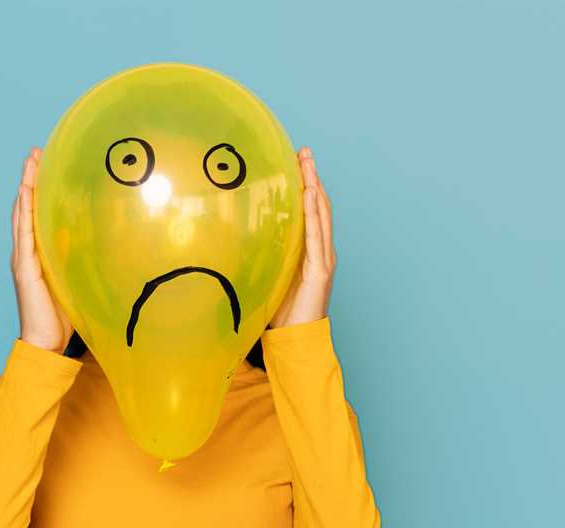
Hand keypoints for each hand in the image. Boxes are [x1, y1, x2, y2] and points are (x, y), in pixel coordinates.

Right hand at [12, 147, 73, 353]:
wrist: (45, 343)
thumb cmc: (62, 318)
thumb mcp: (76, 282)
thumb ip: (82, 263)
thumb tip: (104, 248)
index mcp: (37, 254)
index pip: (37, 214)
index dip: (38, 189)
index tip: (44, 164)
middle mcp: (26, 252)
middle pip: (26, 207)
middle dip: (29, 178)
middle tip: (34, 151)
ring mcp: (23, 258)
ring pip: (21, 214)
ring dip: (25, 186)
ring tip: (29, 161)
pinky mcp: (24, 268)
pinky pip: (24, 233)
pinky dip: (23, 211)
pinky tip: (25, 192)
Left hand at [268, 147, 335, 328]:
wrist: (297, 339)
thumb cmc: (283, 313)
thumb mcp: (271, 276)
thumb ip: (266, 256)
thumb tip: (239, 239)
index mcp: (312, 252)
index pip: (311, 211)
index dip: (307, 185)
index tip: (298, 162)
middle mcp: (322, 251)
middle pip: (320, 206)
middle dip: (313, 177)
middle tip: (305, 151)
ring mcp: (324, 259)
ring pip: (322, 215)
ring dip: (316, 186)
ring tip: (309, 163)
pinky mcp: (321, 271)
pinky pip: (317, 236)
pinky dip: (314, 213)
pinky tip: (310, 194)